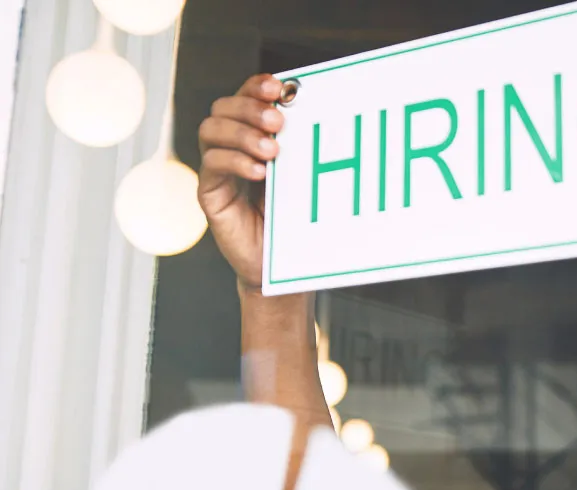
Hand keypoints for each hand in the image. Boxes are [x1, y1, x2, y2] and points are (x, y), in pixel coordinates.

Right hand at [198, 74, 284, 289]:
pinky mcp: (209, 194)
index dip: (255, 86)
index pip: (243, 98)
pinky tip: (259, 171)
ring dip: (241, 133)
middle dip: (249, 108)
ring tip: (271, 150)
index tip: (278, 87)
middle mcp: (229, 148)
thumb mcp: (298, 175)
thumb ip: (298, 146)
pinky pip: (211, 166)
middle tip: (278, 123)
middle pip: (222, 108)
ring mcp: (216, 170)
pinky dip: (235, 162)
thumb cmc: (291, 217)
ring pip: (210, 130)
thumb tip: (314, 111)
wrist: (279, 263)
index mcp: (251, 137)